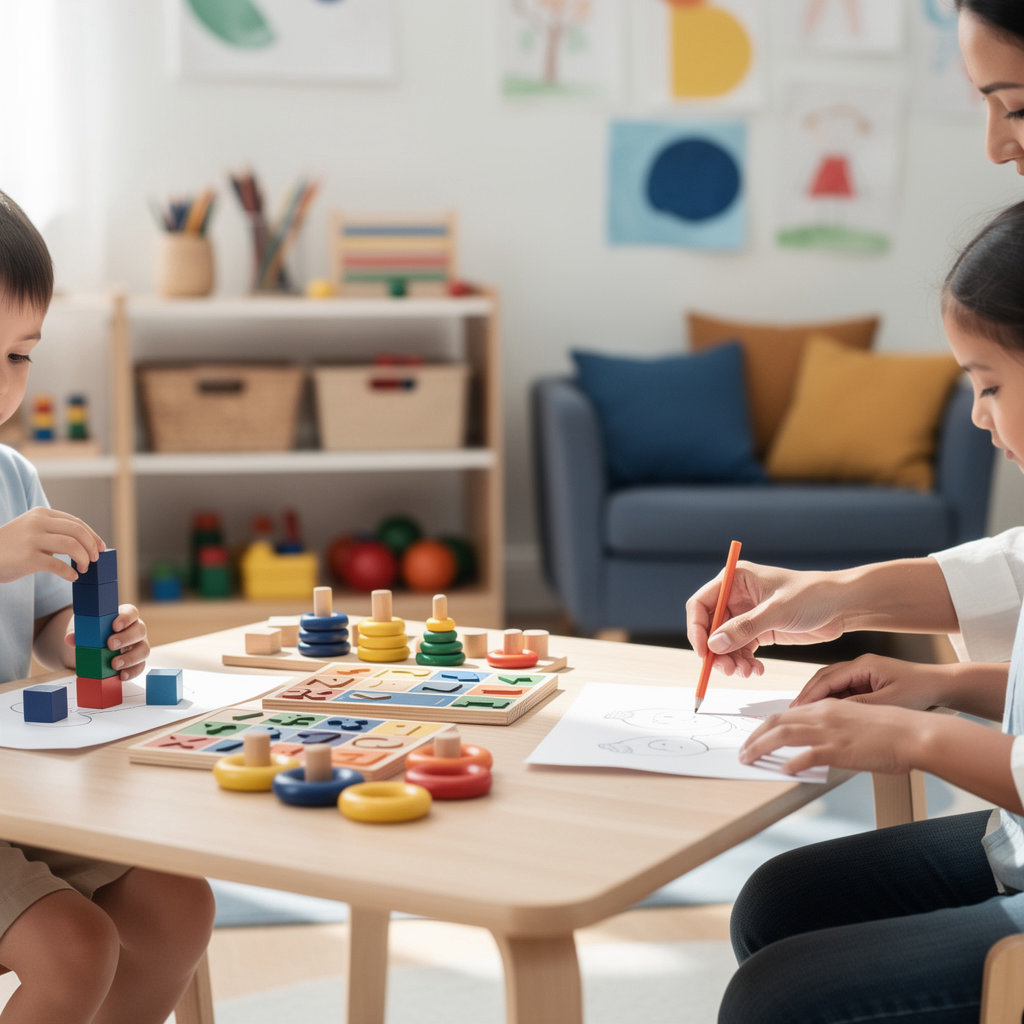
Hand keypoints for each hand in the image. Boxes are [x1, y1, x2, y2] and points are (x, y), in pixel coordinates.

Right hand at [0, 508, 103, 582]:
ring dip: (84, 559)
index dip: (93, 536)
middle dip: (91, 547)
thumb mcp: (31, 530)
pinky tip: (72, 577)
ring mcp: (32, 540)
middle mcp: (37, 523)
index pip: (76, 522)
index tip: (101, 548)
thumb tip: (87, 544)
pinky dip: (70, 572)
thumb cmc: (11, 547)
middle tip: (94, 560)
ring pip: (72, 546)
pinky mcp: (28, 558)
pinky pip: (58, 565)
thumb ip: (54, 532)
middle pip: (77, 532)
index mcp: (41, 514)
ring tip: (83, 569)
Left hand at [66, 604, 149, 681]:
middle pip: (140, 630)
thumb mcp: (85, 631)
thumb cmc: (94, 635)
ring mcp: (139, 646)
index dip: (125, 618)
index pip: (131, 613)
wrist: (95, 649)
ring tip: (114, 665)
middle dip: (126, 638)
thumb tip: (70, 638)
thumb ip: (79, 634)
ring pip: (143, 650)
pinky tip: (121, 675)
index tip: (114, 626)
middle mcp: (135, 630)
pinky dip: (132, 671)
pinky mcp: (138, 661)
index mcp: (125, 618)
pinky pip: (140, 666)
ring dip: (130, 658)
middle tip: (110, 645)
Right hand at [685, 563, 845, 676]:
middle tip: (728, 670)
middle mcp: (737, 596)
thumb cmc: (812, 595)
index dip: (697, 629)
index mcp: (736, 579)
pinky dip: (745, 662)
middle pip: (711, 628)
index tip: (703, 652)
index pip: (701, 604)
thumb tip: (714, 644)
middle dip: (717, 651)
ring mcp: (747, 615)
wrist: (842, 605)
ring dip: (732, 660)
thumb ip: (744, 628)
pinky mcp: (759, 630)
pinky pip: (741, 650)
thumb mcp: (777, 611)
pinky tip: (756, 670)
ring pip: (725, 643)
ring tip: (746, 672)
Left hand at [738, 699, 923, 775]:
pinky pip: (808, 756)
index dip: (766, 725)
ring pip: (783, 735)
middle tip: (742, 750)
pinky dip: (792, 763)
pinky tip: (784, 771)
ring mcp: (830, 731)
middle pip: (777, 721)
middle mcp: (824, 715)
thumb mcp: (855, 723)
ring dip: (761, 747)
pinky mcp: (839, 749)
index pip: (786, 713)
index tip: (754, 736)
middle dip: (754, 736)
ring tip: (748, 759)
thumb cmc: (891, 731)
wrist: (914, 733)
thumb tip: (815, 748)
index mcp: (828, 707)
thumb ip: (833, 731)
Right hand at [791, 654, 952, 710]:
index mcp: (863, 665)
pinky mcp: (867, 682)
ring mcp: (863, 673)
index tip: (796, 708)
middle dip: (808, 695)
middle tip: (793, 712)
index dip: (810, 694)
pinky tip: (826, 714)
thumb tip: (834, 711)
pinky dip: (832, 702)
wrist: (942, 685)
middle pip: (824, 678)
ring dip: (818, 698)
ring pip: (832, 684)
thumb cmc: (920, 690)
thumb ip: (860, 704)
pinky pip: (843, 690)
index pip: (827, 679)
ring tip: (804, 715)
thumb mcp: (888, 701)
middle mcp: (860, 666)